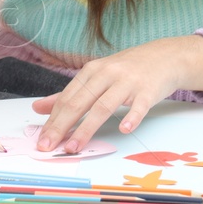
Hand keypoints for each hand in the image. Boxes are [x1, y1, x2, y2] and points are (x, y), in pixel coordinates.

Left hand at [29, 36, 202, 153]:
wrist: (164, 57)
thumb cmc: (126, 70)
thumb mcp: (95, 76)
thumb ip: (68, 94)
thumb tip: (38, 108)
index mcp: (91, 72)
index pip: (66, 99)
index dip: (52, 120)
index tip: (41, 140)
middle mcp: (106, 75)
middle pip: (79, 102)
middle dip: (61, 126)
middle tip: (48, 146)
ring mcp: (127, 82)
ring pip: (103, 106)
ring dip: (87, 128)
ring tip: (74, 146)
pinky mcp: (148, 90)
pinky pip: (138, 106)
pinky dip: (131, 117)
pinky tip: (123, 129)